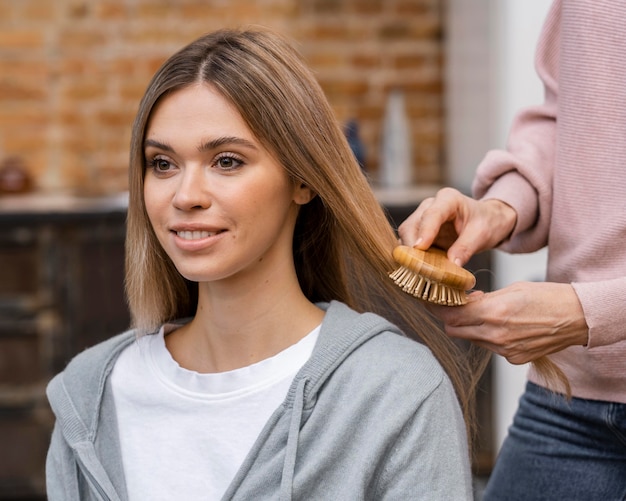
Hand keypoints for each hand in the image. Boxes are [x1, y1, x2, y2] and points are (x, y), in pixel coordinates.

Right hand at [397, 187, 516, 265]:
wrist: (487, 221)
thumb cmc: (486, 222)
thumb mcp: (482, 235)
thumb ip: (466, 248)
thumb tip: (452, 264)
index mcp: (448, 199)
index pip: (432, 214)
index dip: (425, 231)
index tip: (420, 248)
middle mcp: (430, 206)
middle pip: (412, 225)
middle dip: (412, 247)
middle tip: (418, 267)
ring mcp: (422, 219)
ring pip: (406, 236)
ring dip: (409, 254)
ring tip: (419, 270)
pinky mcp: (419, 233)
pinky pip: (409, 245)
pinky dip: (412, 257)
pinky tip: (419, 268)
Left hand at [429, 282, 588, 363]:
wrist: (579, 318)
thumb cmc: (549, 298)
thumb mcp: (511, 289)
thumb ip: (483, 299)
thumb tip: (464, 303)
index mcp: (493, 313)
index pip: (451, 314)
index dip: (437, 306)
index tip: (432, 299)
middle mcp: (496, 335)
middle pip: (454, 329)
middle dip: (449, 316)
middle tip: (455, 303)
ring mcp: (504, 350)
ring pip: (470, 338)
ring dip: (469, 326)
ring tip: (483, 311)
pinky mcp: (513, 358)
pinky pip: (489, 347)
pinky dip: (486, 335)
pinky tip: (499, 324)